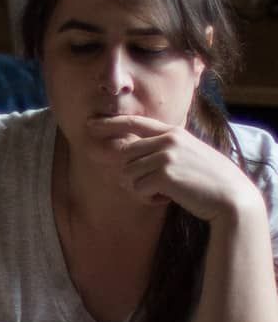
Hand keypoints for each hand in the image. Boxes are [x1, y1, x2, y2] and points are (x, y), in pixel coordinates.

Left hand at [91, 115, 261, 222]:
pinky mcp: (164, 174)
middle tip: (155, 186)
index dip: (110, 124)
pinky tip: (169, 198)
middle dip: (132, 175)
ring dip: (141, 188)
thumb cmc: (209, 179)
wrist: (232, 196)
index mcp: (173, 133)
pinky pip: (137, 189)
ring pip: (127, 174)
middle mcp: (167, 140)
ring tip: (165, 191)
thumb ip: (163, 148)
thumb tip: (128, 153)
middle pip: (124, 155)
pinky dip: (149, 199)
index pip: (135, 123)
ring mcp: (166, 156)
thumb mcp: (188, 153)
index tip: (90, 124)